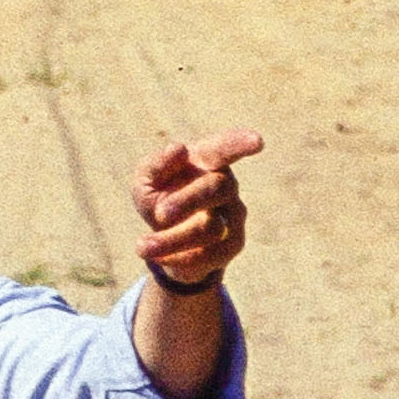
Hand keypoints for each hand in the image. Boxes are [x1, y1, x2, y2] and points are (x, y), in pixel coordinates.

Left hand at [133, 128, 260, 296]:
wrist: (167, 241)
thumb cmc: (159, 198)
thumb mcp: (145, 181)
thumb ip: (155, 164)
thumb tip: (178, 150)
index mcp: (206, 160)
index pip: (225, 148)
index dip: (240, 143)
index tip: (257, 142)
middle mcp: (227, 184)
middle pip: (217, 188)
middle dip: (187, 201)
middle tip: (159, 214)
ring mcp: (234, 215)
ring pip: (210, 228)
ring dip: (171, 239)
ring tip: (141, 247)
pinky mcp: (233, 245)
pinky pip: (208, 254)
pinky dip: (177, 257)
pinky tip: (156, 257)